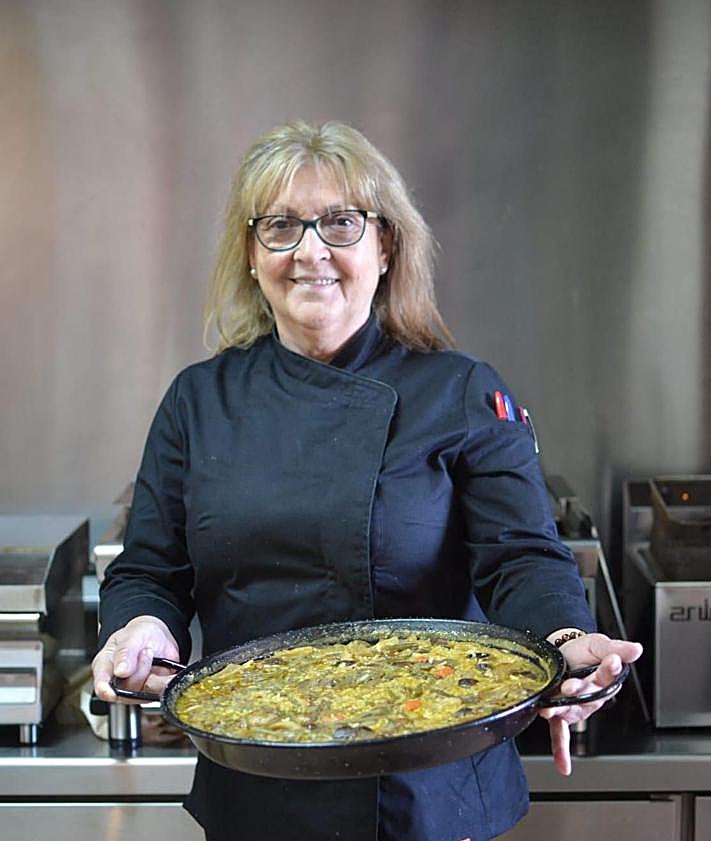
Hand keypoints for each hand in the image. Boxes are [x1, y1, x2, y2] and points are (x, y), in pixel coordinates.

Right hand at [92, 615, 180, 702]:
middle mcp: (118, 683)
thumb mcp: (131, 636)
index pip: (101, 685)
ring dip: (154, 671)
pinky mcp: (152, 692)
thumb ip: (125, 652)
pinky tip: (164, 666)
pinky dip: (165, 679)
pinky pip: (161, 690)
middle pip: (127, 688)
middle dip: (140, 669)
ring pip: (145, 690)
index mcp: (104, 667)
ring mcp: (136, 689)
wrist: (157, 636)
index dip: (105, 691)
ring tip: (150, 654)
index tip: (111, 692)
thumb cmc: (138, 635)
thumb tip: (120, 671)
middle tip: (146, 651)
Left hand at [537, 633, 642, 775]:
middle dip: (581, 690)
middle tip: (573, 685)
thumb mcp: (597, 644)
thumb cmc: (581, 651)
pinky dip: (561, 750)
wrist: (559, 652)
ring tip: (553, 707)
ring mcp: (575, 705)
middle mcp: (591, 695)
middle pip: (590, 694)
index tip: (612, 661)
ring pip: (572, 708)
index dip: (611, 669)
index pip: (610, 675)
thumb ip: (616, 647)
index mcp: (603, 679)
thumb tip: (636, 649)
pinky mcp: (560, 712)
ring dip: (564, 709)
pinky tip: (563, 766)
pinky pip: (560, 733)